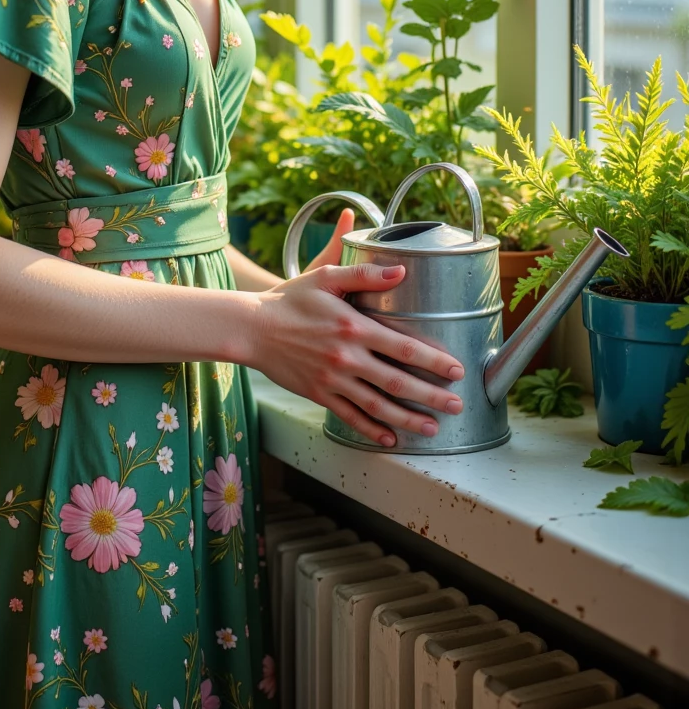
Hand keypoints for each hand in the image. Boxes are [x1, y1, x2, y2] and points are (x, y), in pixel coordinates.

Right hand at [250, 207, 465, 447]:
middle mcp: (346, 357)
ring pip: (377, 405)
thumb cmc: (291, 298)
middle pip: (397, 381)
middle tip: (456, 405)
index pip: (403, 346)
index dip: (433, 360)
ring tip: (432, 427)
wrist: (252, 327)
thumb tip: (402, 270)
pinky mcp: (318, 394)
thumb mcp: (326, 276)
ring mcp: (332, 379)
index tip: (456, 369)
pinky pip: (350, 416)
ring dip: (408, 418)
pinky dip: (371, 429)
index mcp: (353, 326)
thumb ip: (365, 274)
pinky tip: (389, 438)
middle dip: (431, 395)